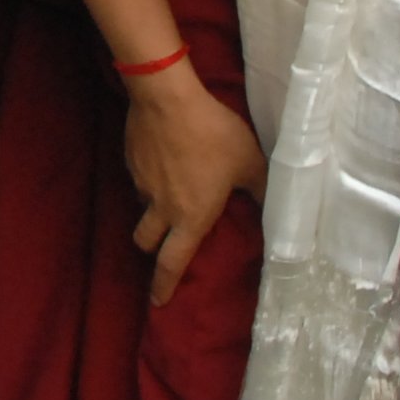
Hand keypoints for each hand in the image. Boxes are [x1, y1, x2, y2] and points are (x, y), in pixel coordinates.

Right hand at [122, 59, 266, 306]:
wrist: (167, 98)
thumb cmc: (214, 135)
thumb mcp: (249, 163)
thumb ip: (258, 188)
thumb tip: (269, 203)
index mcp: (192, 217)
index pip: (173, 262)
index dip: (164, 285)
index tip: (158, 301)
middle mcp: (162, 207)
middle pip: (146, 242)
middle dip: (153, 249)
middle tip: (162, 246)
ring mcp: (142, 183)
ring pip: (142, 208)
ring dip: (153, 210)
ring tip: (169, 195)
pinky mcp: (131, 160)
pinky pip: (139, 179)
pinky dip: (150, 179)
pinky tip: (164, 160)